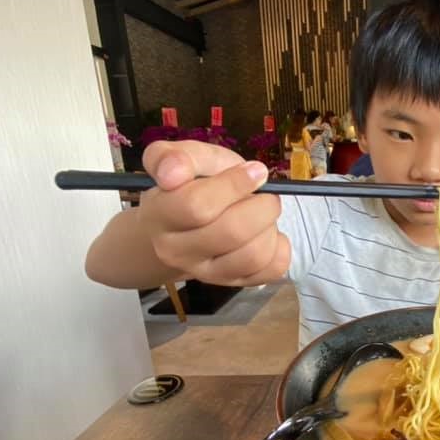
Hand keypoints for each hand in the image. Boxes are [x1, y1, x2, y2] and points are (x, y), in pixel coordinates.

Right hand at [138, 140, 289, 285]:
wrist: (189, 221)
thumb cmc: (190, 183)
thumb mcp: (183, 157)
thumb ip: (174, 156)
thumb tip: (173, 173)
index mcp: (159, 214)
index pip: (196, 205)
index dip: (234, 185)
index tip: (255, 171)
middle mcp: (176, 251)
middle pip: (231, 232)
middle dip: (261, 206)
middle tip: (265, 193)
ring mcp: (205, 273)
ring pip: (253, 255)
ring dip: (270, 226)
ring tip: (262, 213)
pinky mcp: (234, 283)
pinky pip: (271, 270)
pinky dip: (280, 247)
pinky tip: (266, 233)